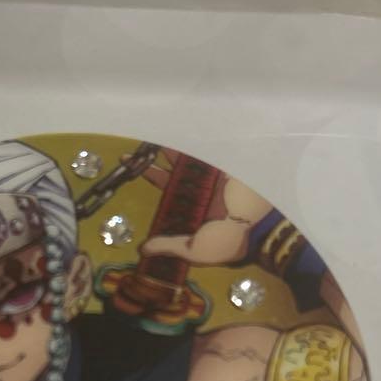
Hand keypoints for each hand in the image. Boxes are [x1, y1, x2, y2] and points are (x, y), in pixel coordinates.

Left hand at [132, 148, 272, 266]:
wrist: (255, 225)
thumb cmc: (226, 240)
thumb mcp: (193, 250)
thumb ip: (169, 246)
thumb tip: (144, 250)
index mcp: (193, 210)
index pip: (167, 193)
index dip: (149, 179)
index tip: (128, 169)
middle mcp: (200, 192)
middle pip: (170, 173)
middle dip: (149, 163)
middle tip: (126, 155)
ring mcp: (210, 178)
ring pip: (184, 159)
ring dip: (166, 149)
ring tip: (146, 138)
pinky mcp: (220, 166)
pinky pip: (201, 150)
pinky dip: (188, 141)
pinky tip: (169, 130)